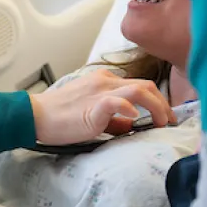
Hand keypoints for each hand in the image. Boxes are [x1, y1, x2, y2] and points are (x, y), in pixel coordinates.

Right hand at [29, 68, 173, 144]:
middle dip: (163, 104)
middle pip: (145, 86)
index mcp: (104, 81)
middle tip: (171, 121)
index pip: (138, 86)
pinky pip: (117, 101)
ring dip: (157, 106)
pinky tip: (137, 118)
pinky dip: (131, 108)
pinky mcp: (93, 104)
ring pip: (139, 90)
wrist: (36, 115)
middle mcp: (105, 81)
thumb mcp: (92, 115)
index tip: (165, 116)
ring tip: (163, 122)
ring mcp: (100, 90)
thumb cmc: (60, 117)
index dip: (157, 101)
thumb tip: (132, 124)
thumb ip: (113, 118)